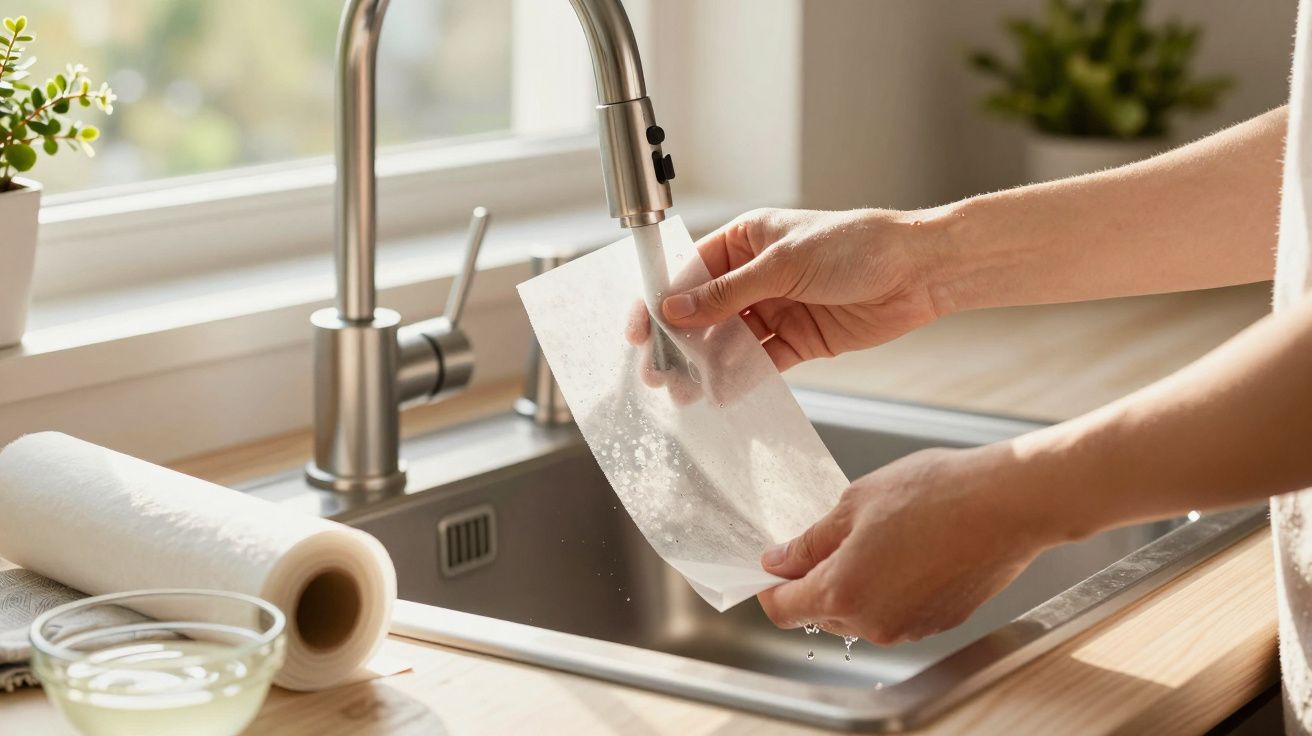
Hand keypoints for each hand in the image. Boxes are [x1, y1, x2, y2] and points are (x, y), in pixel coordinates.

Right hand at [660, 208, 947, 370]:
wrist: (918, 271)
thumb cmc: (857, 246)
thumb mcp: (783, 264)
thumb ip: (727, 292)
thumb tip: (676, 308)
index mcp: (747, 240)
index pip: (690, 272)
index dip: (662, 301)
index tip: (640, 331)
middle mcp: (757, 274)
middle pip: (705, 312)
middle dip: (680, 343)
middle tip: (658, 374)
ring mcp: (777, 308)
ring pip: (730, 341)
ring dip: (708, 365)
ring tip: (686, 391)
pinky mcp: (800, 339)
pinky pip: (762, 362)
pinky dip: (742, 378)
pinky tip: (724, 393)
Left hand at [756, 445, 1063, 643]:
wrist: (1006, 504)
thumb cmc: (935, 495)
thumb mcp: (854, 504)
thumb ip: (811, 541)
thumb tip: (779, 560)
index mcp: (842, 592)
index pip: (783, 608)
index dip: (772, 586)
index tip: (775, 564)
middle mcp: (873, 623)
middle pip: (821, 612)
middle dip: (817, 579)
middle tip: (835, 534)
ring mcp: (908, 627)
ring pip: (860, 613)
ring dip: (857, 582)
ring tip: (882, 535)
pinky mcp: (939, 623)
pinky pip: (896, 611)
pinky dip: (892, 587)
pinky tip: (911, 549)